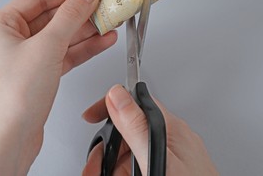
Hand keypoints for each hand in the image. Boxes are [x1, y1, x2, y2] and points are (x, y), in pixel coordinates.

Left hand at [0, 0, 116, 174]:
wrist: (10, 138)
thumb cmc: (13, 96)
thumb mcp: (46, 47)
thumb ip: (69, 17)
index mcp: (0, 25)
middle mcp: (10, 40)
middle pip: (51, 17)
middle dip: (79, 12)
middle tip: (103, 4)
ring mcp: (26, 58)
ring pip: (60, 37)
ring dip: (86, 31)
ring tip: (109, 22)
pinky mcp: (38, 74)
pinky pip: (63, 54)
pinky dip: (82, 49)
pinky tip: (102, 41)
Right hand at [82, 85, 218, 175]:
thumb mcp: (158, 159)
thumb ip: (137, 127)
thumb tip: (118, 95)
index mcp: (171, 129)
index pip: (136, 103)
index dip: (111, 106)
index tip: (91, 116)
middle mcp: (170, 140)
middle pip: (127, 131)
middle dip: (106, 148)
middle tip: (95, 168)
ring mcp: (169, 158)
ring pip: (129, 152)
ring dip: (110, 164)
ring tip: (100, 174)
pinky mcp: (166, 171)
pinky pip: (137, 166)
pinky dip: (121, 172)